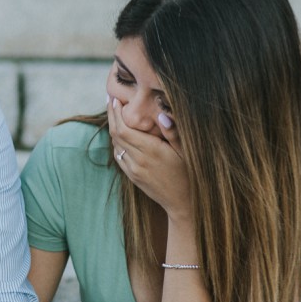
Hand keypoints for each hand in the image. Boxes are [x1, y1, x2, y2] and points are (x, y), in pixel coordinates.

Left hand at [107, 96, 190, 218]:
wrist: (184, 203)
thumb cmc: (190, 173)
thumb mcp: (186, 151)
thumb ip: (173, 132)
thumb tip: (162, 114)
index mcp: (151, 151)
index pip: (124, 129)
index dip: (116, 113)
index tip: (115, 98)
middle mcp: (139, 160)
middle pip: (116, 134)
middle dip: (111, 115)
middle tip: (111, 99)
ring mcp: (134, 170)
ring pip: (116, 145)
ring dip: (113, 128)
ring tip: (114, 113)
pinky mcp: (133, 177)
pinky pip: (119, 156)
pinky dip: (117, 142)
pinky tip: (120, 133)